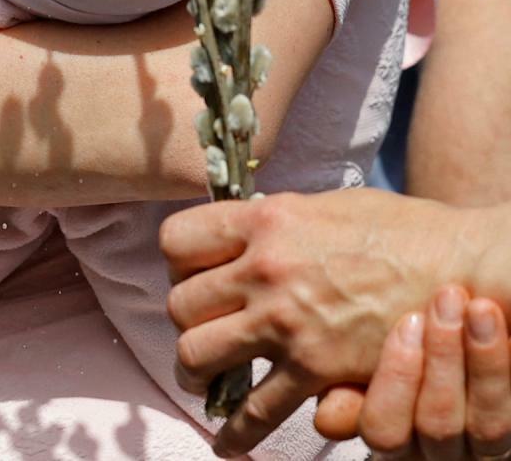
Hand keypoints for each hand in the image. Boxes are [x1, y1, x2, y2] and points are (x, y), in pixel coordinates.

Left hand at [161, 189, 485, 453]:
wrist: (467, 269)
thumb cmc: (404, 230)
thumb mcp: (324, 205)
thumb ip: (274, 221)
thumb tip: (240, 234)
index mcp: (265, 221)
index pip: (177, 242)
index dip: (179, 262)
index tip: (193, 274)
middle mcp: (266, 270)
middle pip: (180, 303)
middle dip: (185, 319)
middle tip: (200, 327)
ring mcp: (288, 323)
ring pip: (197, 355)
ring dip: (194, 370)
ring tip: (201, 378)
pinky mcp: (317, 370)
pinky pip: (255, 409)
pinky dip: (235, 429)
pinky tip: (228, 438)